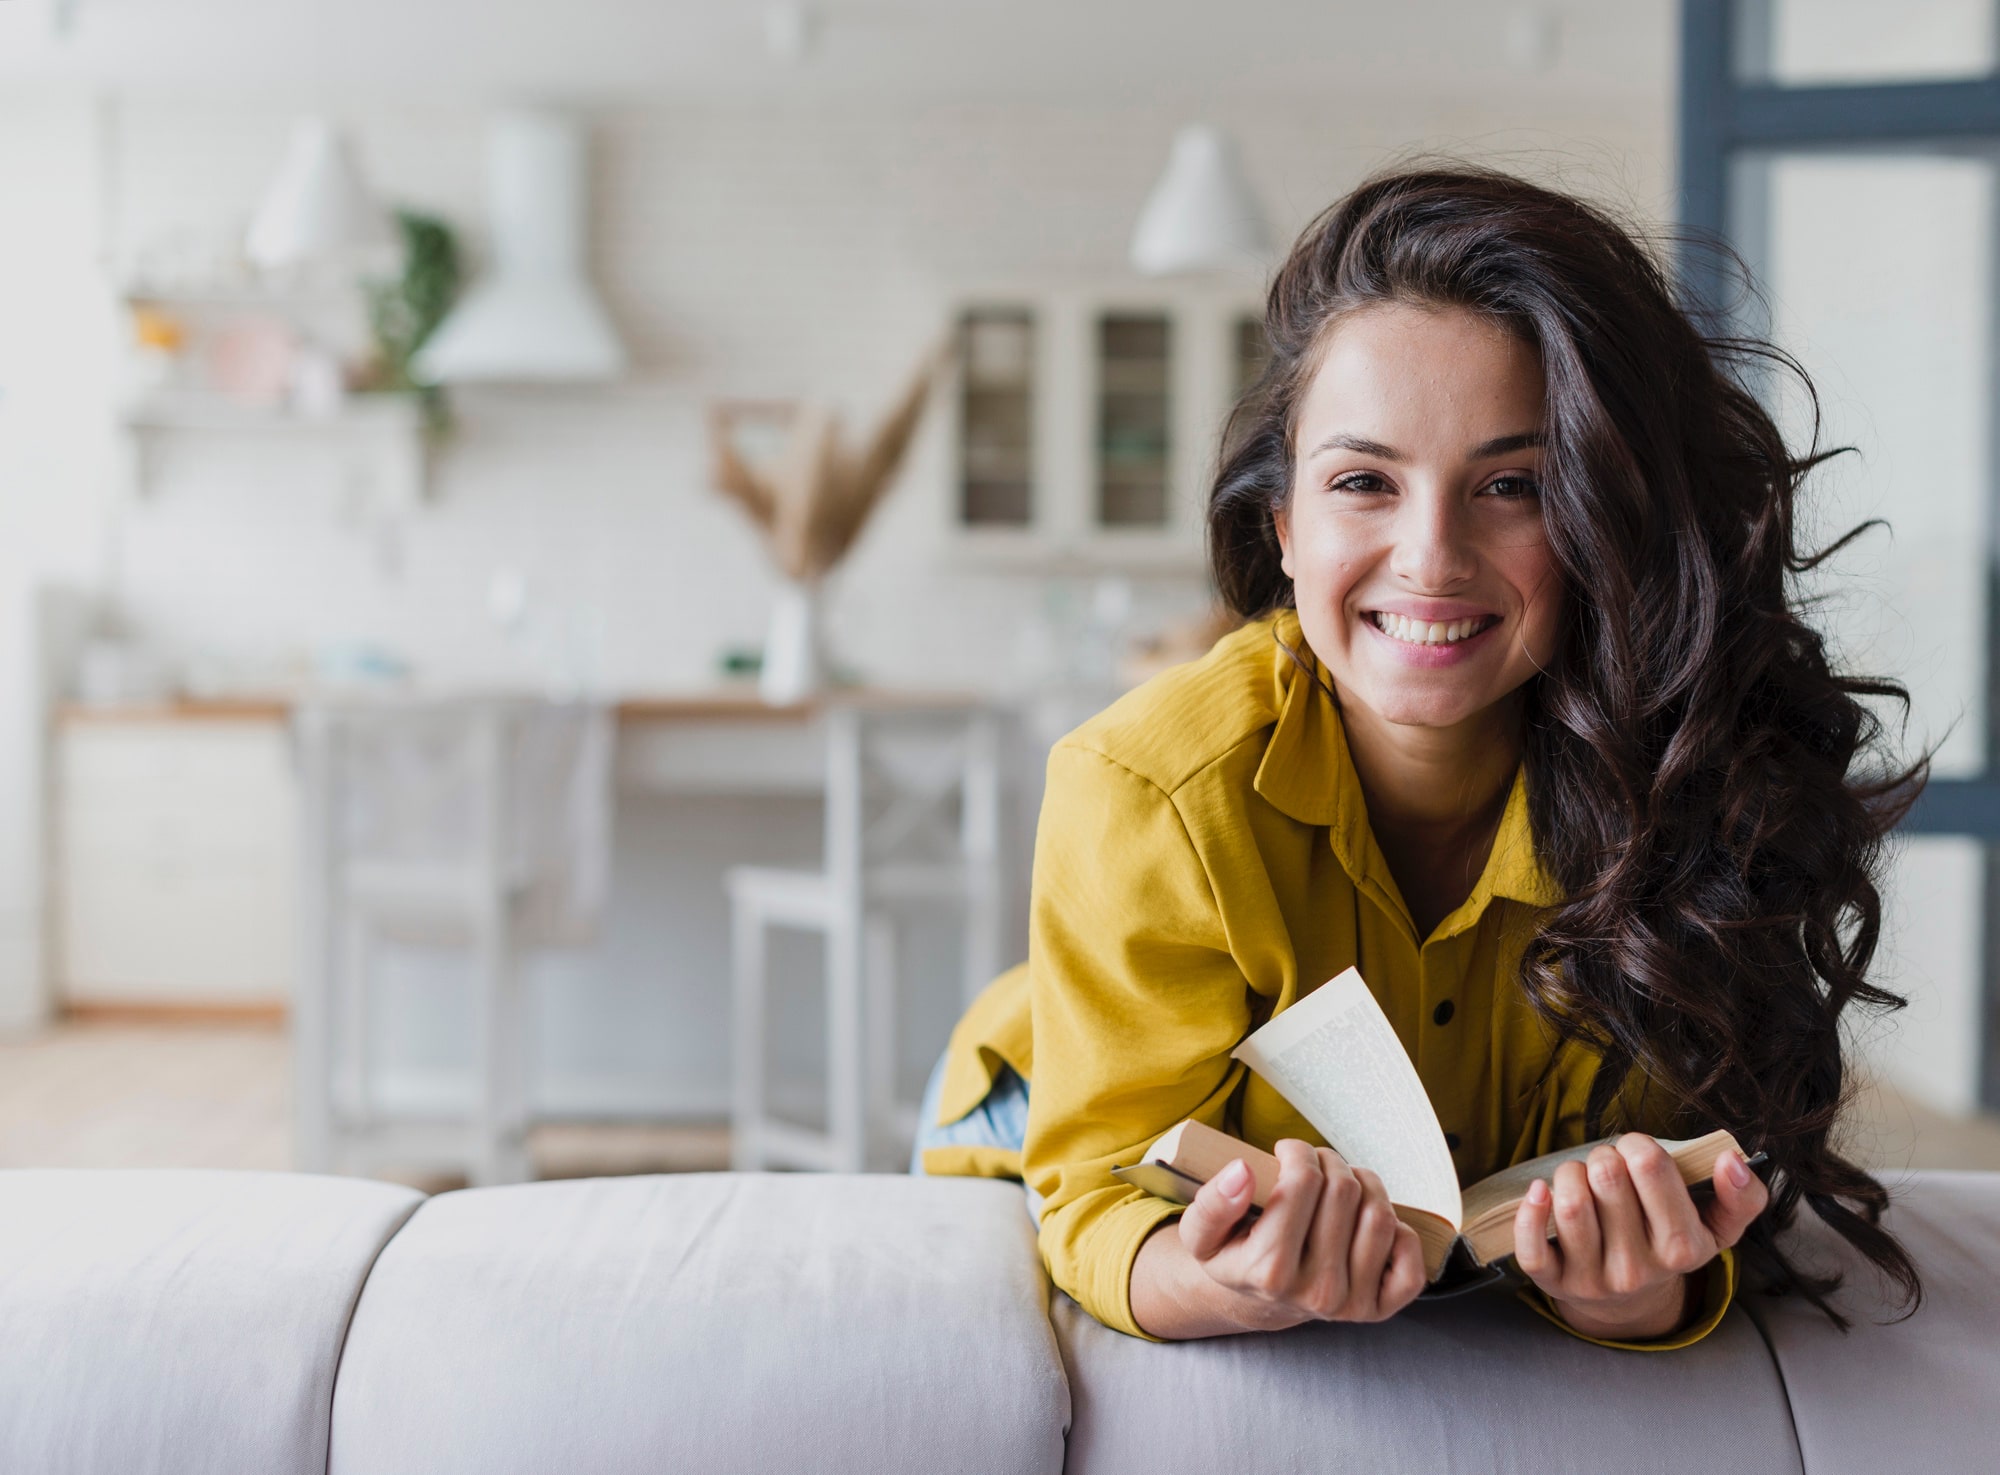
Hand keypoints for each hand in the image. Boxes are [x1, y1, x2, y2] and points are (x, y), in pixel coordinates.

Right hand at [1176, 1137, 1428, 1331]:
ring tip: (1341, 1183)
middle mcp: (1315, 1292)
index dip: (1296, 1151)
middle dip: (1329, 1161)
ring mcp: (1351, 1304)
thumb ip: (1211, 1204)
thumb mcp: (1201, 1234)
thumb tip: (1242, 1171)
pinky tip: (1367, 1220)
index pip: (1303, 1182)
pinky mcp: (1379, 1308)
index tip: (1285, 1152)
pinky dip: (1400, 1229)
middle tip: (1313, 1165)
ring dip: (1364, 1182)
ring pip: (1380, 1215)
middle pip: (1344, 1190)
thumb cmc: (1234, 1256)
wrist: (1258, 1300)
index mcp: (1270, 1271)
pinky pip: (1410, 1256)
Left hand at [1513, 1135, 1768, 1340]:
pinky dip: (1531, 1210)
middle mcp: (1637, 1268)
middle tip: (1609, 1167)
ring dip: (1570, 1173)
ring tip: (1581, 1179)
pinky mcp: (1554, 1284)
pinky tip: (1539, 1191)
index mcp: (1682, 1247)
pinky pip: (1532, 1246)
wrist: (1632, 1304)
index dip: (1638, 1144)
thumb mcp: (1717, 1229)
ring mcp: (1593, 1279)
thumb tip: (1733, 1160)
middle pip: (1606, 1176)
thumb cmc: (1669, 1247)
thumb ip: (1741, 1198)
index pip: (1650, 1166)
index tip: (1638, 1153)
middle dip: (1604, 1156)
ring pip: (1570, 1203)